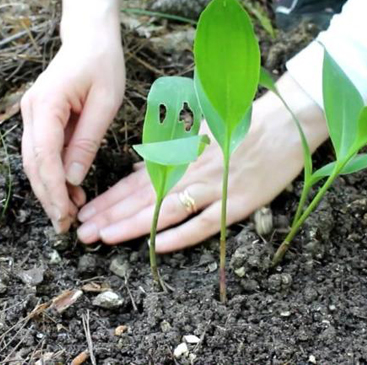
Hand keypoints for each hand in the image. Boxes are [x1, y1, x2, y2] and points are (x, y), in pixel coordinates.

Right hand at [21, 19, 124, 232]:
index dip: (52, 189)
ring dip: (50, 189)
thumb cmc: (102, 64)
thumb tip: (73, 179)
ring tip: (71, 213)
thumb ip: (88, 141)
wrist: (89, 38)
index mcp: (46, 104)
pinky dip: (54, 175)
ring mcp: (31, 115)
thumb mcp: (105, 103)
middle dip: (48, 196)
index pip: (43, 155)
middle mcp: (31, 110)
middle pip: (32, 163)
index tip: (65, 215)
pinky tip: (71, 192)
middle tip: (66, 225)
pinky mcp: (39, 119)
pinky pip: (42, 153)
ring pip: (34, 162)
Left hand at [76, 75, 329, 251]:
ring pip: (165, 209)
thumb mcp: (199, 131)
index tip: (85, 211)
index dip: (109, 198)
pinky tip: (156, 246)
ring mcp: (214, 186)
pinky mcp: (237, 201)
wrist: (286, 121)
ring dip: (132, 224)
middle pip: (143, 197)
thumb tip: (137, 172)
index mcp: (181, 154)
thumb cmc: (241, 123)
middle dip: (109, 215)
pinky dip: (180, 234)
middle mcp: (191, 170)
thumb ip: (168, 153)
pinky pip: (204, 222)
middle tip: (80, 232)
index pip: (137, 181)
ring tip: (103, 238)